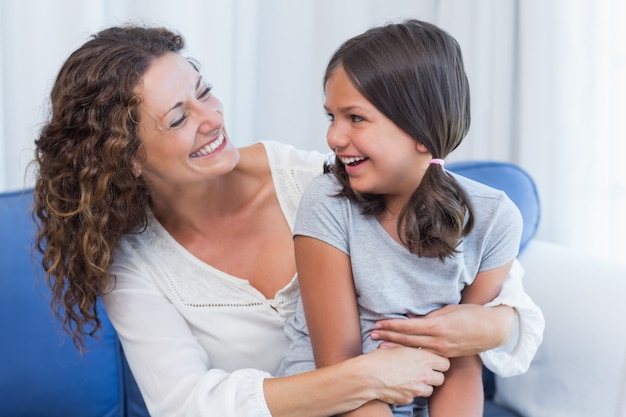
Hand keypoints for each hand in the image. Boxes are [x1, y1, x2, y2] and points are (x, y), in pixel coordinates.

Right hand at [358, 345, 448, 404]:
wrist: (368, 375)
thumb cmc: (381, 358)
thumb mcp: (399, 347)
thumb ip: (415, 350)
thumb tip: (422, 350)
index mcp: (424, 359)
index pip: (445, 363)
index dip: (439, 363)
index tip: (433, 362)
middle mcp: (425, 375)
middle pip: (441, 378)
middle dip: (434, 376)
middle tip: (424, 372)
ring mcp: (418, 389)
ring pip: (430, 390)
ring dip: (424, 385)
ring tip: (412, 379)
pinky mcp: (409, 399)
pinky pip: (415, 397)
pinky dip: (411, 392)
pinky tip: (401, 386)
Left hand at [370, 304, 515, 357]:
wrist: (494, 330)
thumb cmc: (472, 314)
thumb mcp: (449, 310)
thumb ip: (429, 316)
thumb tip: (411, 319)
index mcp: (438, 326)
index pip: (408, 327)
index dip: (391, 326)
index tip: (378, 324)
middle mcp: (438, 341)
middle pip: (407, 340)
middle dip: (388, 337)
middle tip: (372, 334)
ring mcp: (442, 350)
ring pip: (414, 350)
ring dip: (396, 348)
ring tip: (380, 346)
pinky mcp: (447, 355)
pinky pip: (425, 354)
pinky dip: (411, 353)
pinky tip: (401, 353)